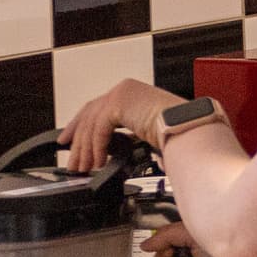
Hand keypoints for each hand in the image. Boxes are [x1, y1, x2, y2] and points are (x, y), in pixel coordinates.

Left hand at [63, 80, 184, 169]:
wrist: (188, 127)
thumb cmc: (179, 129)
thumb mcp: (144, 129)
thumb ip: (126, 133)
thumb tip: (112, 149)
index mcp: (131, 92)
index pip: (96, 108)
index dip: (79, 126)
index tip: (68, 141)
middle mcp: (124, 89)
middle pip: (89, 115)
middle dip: (78, 142)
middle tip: (73, 161)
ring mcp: (121, 93)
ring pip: (91, 124)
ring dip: (86, 149)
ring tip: (85, 167)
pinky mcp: (119, 103)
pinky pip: (99, 129)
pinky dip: (97, 148)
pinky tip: (99, 162)